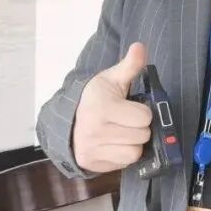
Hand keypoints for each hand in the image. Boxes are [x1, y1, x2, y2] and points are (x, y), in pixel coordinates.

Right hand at [72, 42, 153, 172]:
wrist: (66, 120)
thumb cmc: (94, 98)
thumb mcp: (111, 78)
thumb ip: (130, 65)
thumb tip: (140, 47)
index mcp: (102, 108)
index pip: (144, 117)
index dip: (143, 112)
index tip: (132, 107)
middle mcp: (95, 131)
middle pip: (142, 135)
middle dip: (140, 127)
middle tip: (127, 120)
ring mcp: (92, 150)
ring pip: (135, 152)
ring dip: (133, 143)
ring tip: (122, 131)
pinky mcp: (92, 164)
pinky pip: (124, 163)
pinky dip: (123, 154)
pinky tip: (115, 143)